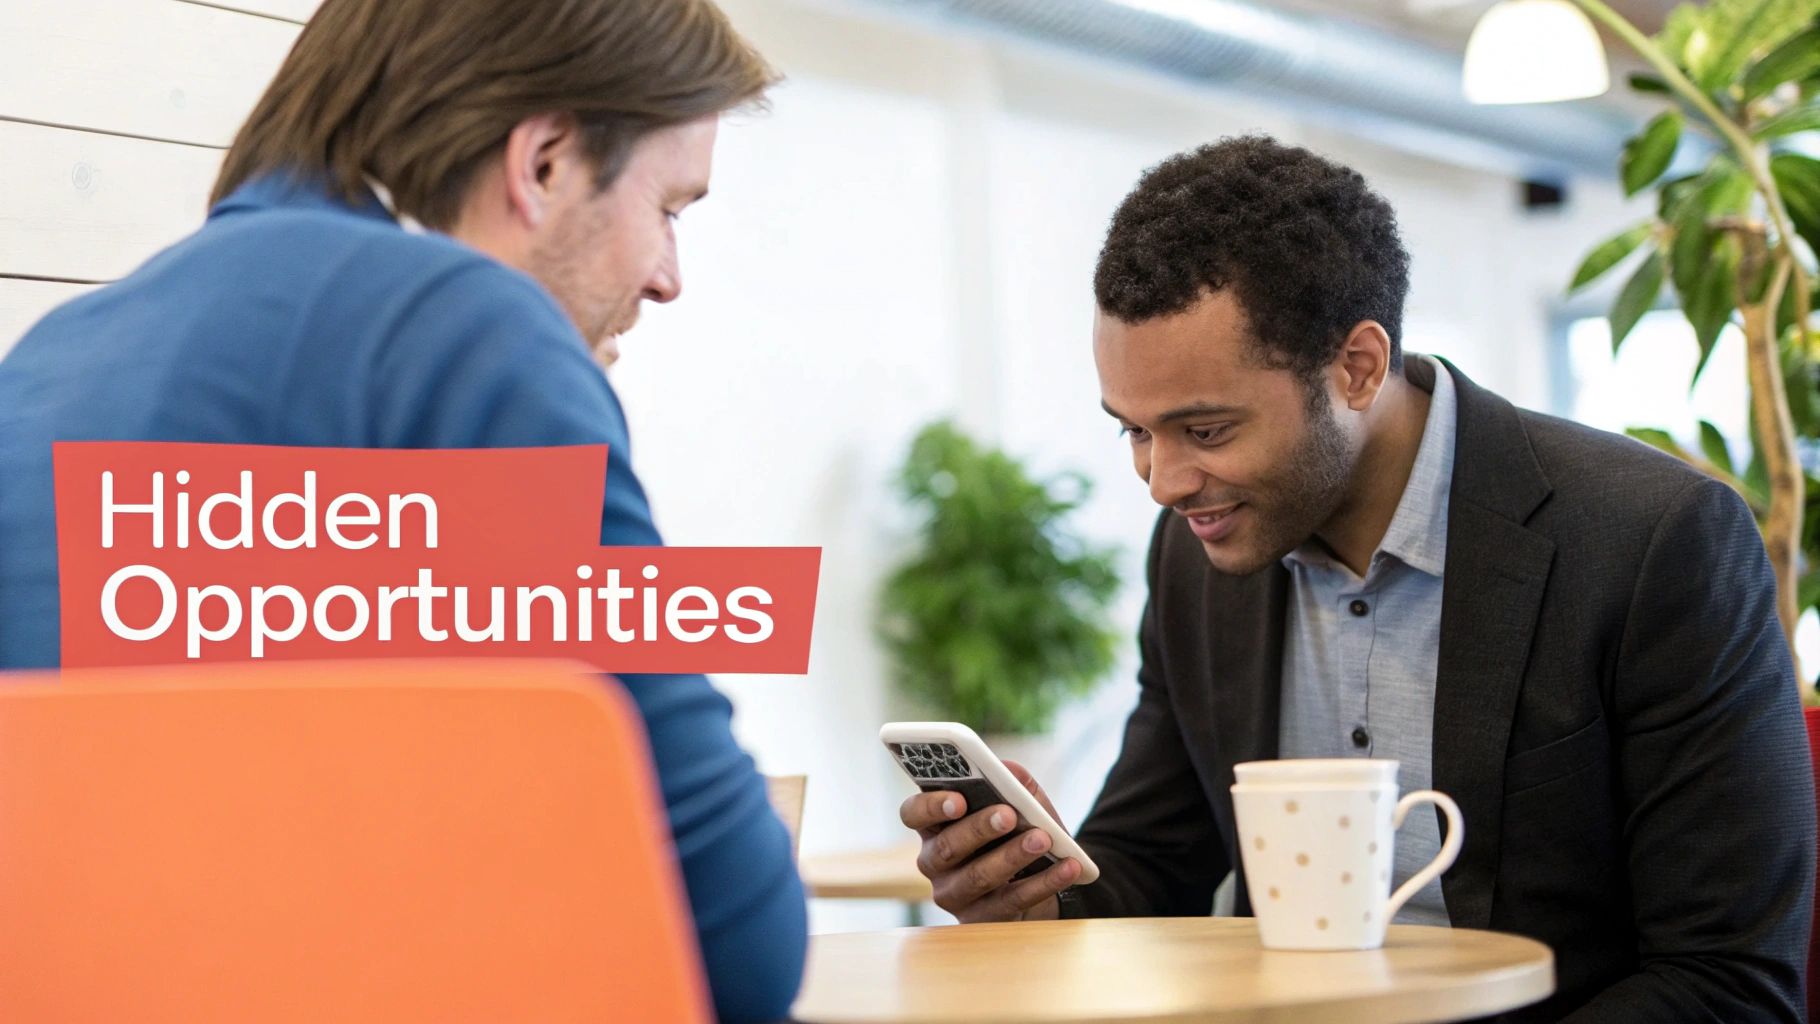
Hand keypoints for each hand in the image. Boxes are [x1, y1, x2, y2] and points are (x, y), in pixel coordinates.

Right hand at [899, 759, 1082, 922]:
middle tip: (1009, 814)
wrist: (1040, 878)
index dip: (930, 806)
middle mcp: (934, 862)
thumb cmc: (1017, 832)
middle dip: (979, 829)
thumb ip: (1010, 780)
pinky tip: (1068, 866)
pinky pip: (1012, 901)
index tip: (959, 798)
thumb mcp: (1017, 801)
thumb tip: (1007, 770)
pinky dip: (1044, 882)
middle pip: (946, 847)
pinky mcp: (983, 919)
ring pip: (978, 876)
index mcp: (934, 826)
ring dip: (1012, 856)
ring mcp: (955, 895)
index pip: (913, 814)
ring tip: (1043, 839)